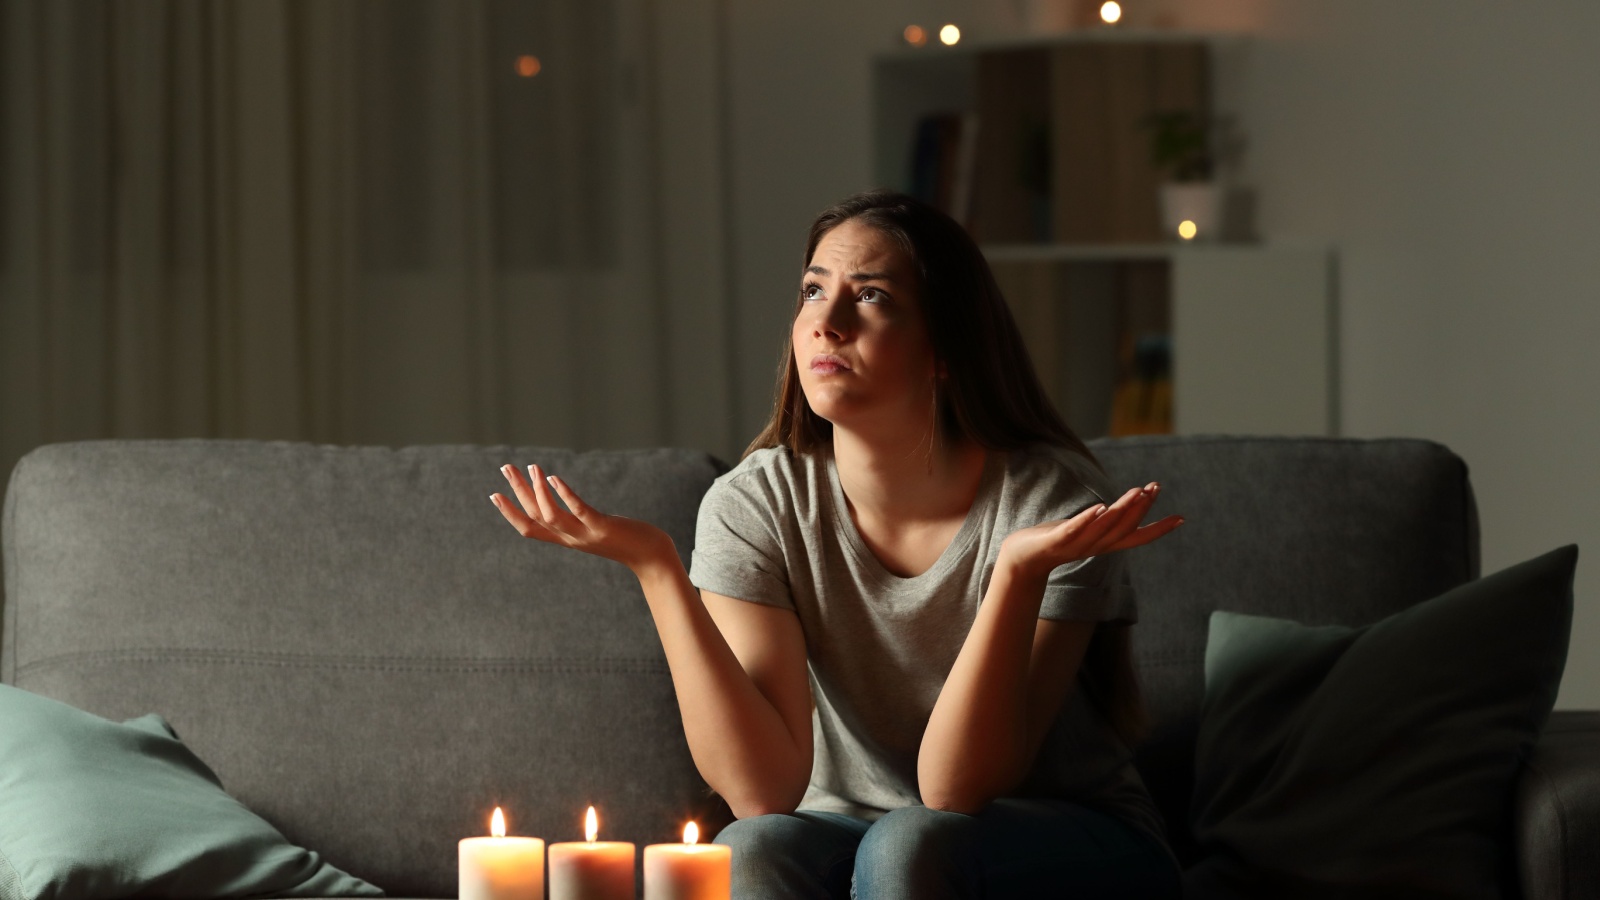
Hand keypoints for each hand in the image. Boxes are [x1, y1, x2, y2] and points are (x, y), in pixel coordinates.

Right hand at [490, 463, 672, 571]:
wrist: (651, 556)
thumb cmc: (625, 540)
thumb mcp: (594, 530)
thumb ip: (578, 520)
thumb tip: (567, 502)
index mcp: (566, 539)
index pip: (529, 529)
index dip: (510, 513)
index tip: (494, 494)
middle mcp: (571, 538)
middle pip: (535, 516)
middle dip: (517, 492)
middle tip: (505, 467)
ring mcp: (585, 534)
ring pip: (551, 515)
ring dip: (538, 491)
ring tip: (531, 466)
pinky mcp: (603, 527)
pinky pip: (579, 511)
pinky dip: (564, 495)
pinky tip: (554, 478)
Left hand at [997, 482, 1182, 583]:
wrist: (1021, 559)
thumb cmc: (1055, 542)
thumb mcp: (1085, 532)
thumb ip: (1105, 523)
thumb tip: (1120, 509)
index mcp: (1103, 544)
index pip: (1136, 538)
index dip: (1158, 529)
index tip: (1181, 518)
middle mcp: (1094, 547)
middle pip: (1124, 529)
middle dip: (1140, 508)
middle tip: (1155, 488)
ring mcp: (1075, 545)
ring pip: (1104, 528)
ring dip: (1122, 510)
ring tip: (1136, 492)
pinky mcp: (1055, 541)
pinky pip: (1075, 531)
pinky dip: (1088, 520)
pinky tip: (1099, 507)